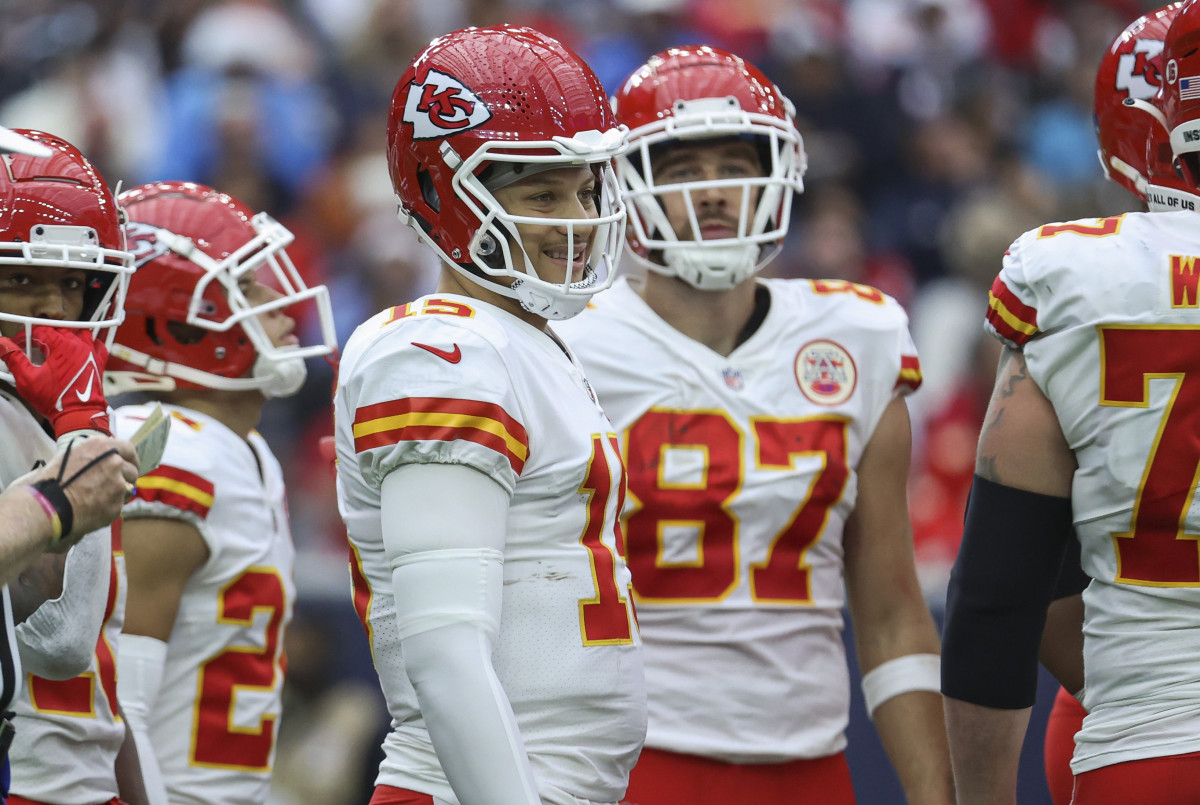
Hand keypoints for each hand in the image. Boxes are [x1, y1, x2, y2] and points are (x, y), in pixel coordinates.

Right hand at [0, 325, 110, 435]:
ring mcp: (92, 353)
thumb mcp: (27, 379)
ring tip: (53, 349)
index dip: (26, 336)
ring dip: (65, 337)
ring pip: (78, 334)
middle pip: (59, 330)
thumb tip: (2, 344)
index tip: (19, 344)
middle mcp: (79, 346)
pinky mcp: (99, 362)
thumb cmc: (56, 400)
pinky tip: (78, 351)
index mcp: (62, 346)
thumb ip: (14, 358)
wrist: (79, 415)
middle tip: (32, 349)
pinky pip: (96, 345)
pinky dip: (86, 344)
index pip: (41, 330)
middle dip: (43, 337)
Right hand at [12, 436, 138, 549]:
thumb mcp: (71, 455)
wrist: (48, 506)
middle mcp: (114, 462)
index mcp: (103, 447)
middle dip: (126, 477)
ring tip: (99, 497)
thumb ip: (92, 454)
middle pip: (132, 470)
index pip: (129, 449)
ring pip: (127, 488)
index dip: (131, 459)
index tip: (131, 465)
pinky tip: (93, 508)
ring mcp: (118, 484)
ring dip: (118, 492)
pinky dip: (110, 507)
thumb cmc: (53, 480)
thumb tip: (105, 454)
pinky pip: (119, 505)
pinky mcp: (117, 504)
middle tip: (114, 485)